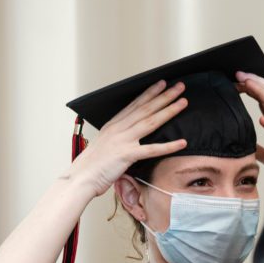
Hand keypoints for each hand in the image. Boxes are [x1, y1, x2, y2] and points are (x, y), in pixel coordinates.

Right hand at [69, 81, 188, 196]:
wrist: (80, 178)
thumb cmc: (91, 166)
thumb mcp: (105, 145)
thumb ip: (118, 138)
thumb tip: (128, 137)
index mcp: (113, 125)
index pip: (135, 104)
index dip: (150, 93)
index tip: (162, 84)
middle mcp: (118, 128)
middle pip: (146, 108)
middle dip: (164, 96)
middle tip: (179, 87)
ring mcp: (123, 140)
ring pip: (150, 122)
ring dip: (169, 111)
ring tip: (183, 102)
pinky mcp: (127, 154)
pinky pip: (152, 149)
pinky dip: (168, 146)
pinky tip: (182, 142)